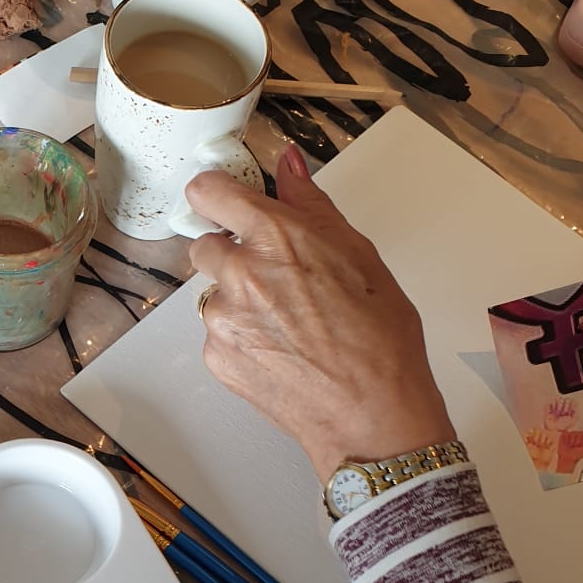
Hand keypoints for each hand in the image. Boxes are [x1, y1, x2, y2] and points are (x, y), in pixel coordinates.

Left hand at [187, 145, 453, 482]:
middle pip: (204, 245)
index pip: (209, 192)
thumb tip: (289, 167)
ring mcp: (223, 319)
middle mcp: (240, 274)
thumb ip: (311, 205)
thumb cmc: (378, 341)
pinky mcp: (216, 356)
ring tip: (288, 322)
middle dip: (232, 253)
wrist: (370, 415)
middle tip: (275, 276)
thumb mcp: (358, 254)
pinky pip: (217, 333)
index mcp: (276, 237)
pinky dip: (240, 337)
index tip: (224, 200)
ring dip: (238, 299)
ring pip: (213, 293)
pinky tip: (280, 349)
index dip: (216, 194)